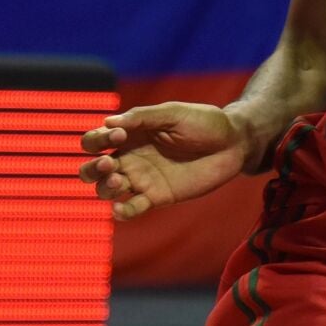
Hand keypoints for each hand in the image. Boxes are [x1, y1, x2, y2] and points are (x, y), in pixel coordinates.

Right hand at [77, 103, 254, 220]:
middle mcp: (130, 158)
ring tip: (120, 181)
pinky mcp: (157, 197)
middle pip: (92, 169)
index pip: (95, 141)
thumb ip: (143, 117)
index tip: (121, 134)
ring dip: (105, 188)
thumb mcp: (174, 113)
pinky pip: (131, 208)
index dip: (97, 140)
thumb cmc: (205, 123)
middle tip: (108, 164)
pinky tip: (123, 208)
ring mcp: (142, 179)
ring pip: (106, 190)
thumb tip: (109, 122)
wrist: (234, 144)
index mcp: (130, 134)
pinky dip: (122, 211)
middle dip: (90, 169)